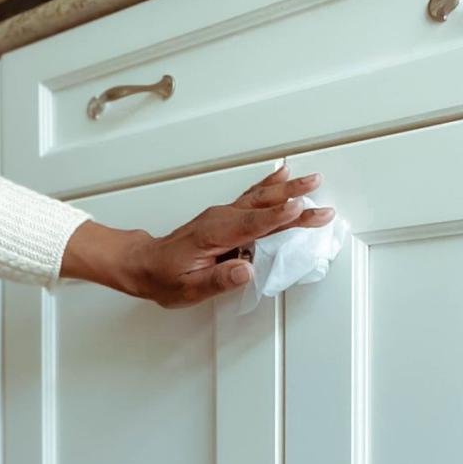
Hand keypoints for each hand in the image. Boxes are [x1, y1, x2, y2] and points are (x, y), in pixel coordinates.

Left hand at [61, 164, 334, 307]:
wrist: (144, 264)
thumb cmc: (165, 278)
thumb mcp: (188, 288)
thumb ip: (218, 280)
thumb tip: (246, 270)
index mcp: (214, 236)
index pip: (252, 225)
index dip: (277, 218)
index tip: (300, 209)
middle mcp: (220, 219)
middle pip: (262, 206)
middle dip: (292, 198)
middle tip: (319, 193)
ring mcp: (222, 215)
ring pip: (259, 198)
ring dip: (287, 188)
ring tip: (312, 179)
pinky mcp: (225, 216)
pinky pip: (251, 197)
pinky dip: (269, 185)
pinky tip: (283, 175)